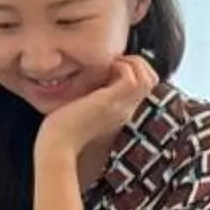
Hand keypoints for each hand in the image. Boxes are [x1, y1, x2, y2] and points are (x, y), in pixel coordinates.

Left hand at [36, 55, 158, 163]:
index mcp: (121, 112)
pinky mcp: (111, 103)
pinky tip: (105, 68)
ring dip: (132, 63)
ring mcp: (122, 107)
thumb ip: (91, 97)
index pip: (144, 87)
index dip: (135, 70)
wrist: (56, 147)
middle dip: (137, 63)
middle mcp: (127, 110)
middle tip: (114, 61)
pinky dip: (122, 67)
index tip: (112, 66)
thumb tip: (90, 78)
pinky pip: (133, 79)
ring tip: (112, 63)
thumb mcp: (82, 109)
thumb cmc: (62, 130)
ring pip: (148, 78)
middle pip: (152, 80)